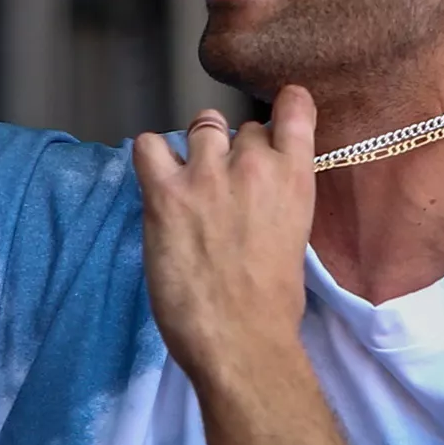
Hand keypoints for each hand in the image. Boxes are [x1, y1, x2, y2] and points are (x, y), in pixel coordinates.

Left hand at [132, 85, 317, 388]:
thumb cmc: (272, 305)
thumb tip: (257, 189)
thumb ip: (278, 199)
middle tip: (223, 187)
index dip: (284, 104)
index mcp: (295, 177)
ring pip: (200, 126)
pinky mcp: (165, 193)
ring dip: (196, 149)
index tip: (280, 108)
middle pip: (240, 127)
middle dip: (232, 150)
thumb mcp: (294, 237)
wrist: (240, 339)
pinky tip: (158, 181)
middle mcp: (253, 164)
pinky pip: (147, 145)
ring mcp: (207, 175)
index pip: (294, 109)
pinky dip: (152, 157)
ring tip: (191, 183)